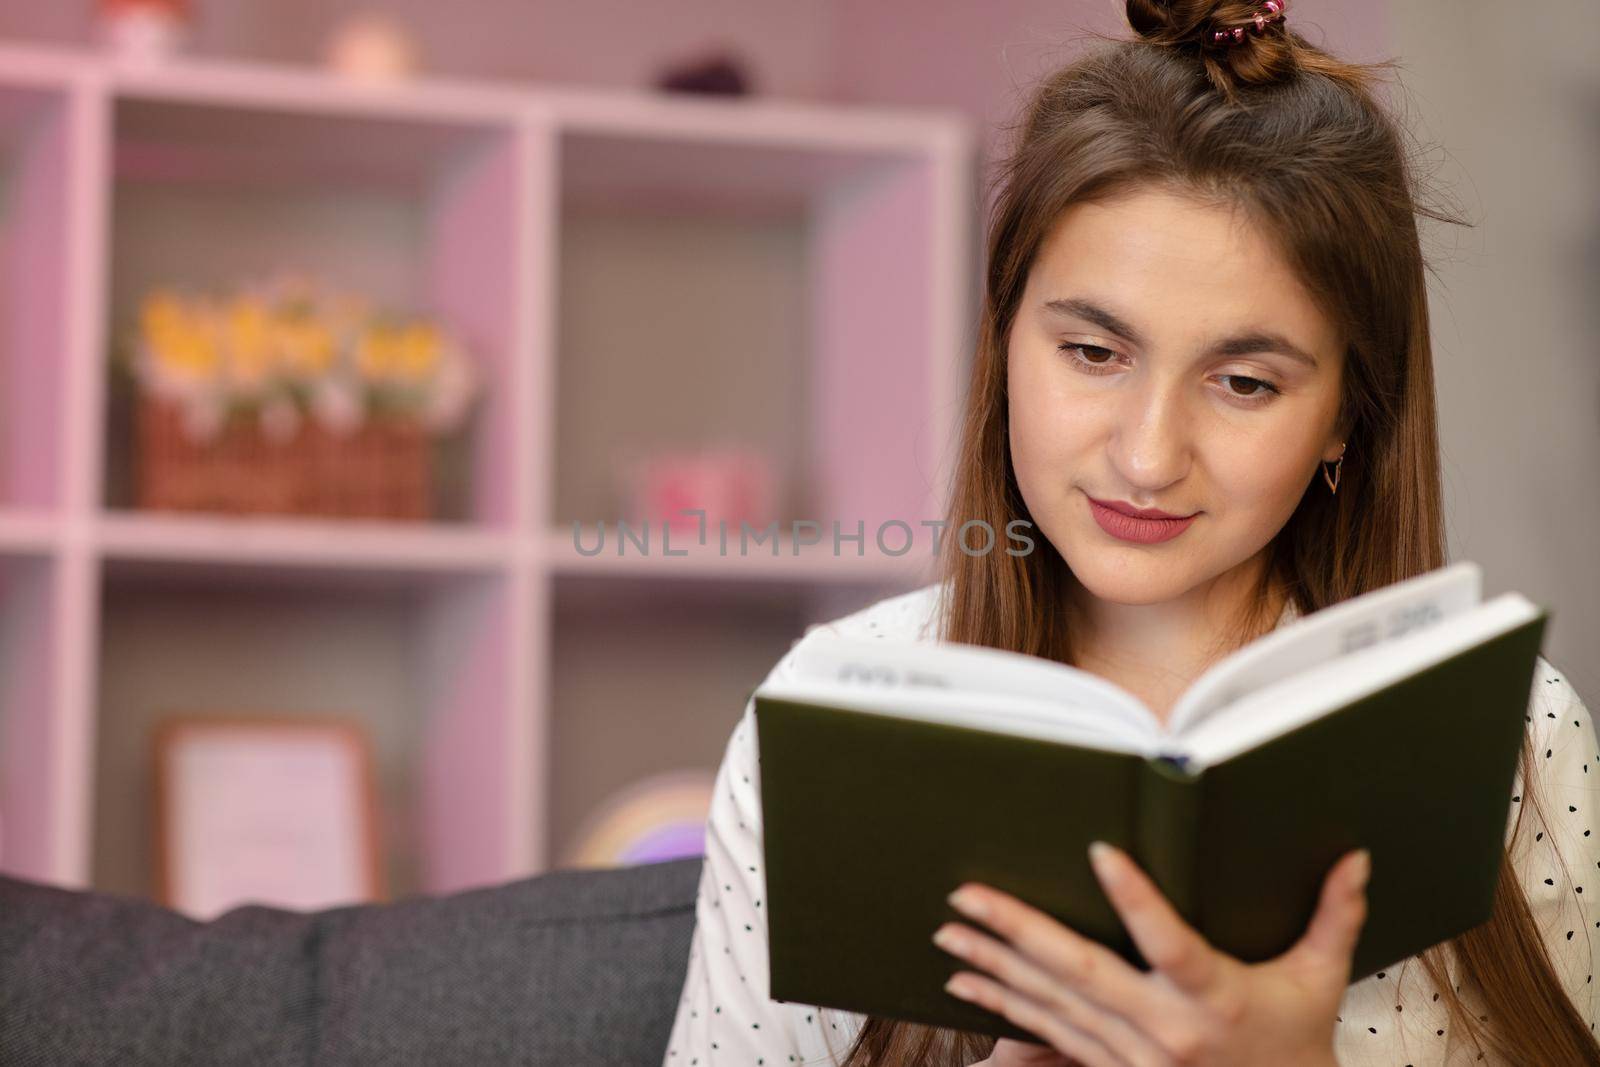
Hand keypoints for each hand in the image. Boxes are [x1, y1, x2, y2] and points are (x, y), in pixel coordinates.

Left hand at [935, 842, 1368, 1066]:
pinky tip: (966, 982)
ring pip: (1051, 1003)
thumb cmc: (1296, 1047)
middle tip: (967, 895)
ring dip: (995, 966)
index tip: (1099, 851)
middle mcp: (1165, 1030)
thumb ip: (1334, 916)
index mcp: (1216, 999)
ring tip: (949, 930)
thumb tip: (1354, 856)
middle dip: (1017, 930)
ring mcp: (1131, 1055)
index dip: (1135, 897)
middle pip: (1081, 972)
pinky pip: (1046, 1033)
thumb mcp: (1321, 982)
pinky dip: (1003, 1006)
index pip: (1169, 942)